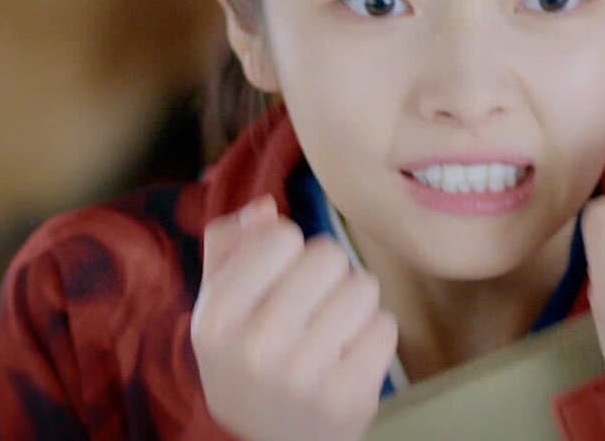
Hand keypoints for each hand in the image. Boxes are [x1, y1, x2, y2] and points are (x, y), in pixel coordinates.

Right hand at [191, 198, 397, 440]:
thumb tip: (265, 207)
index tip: (279, 279)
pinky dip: (372, 334)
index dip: (288, 250)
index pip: (282, 236)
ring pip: (364, 286)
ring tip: (331, 328)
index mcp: (218, 316)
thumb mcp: (218, 305)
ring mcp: (305, 375)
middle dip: (327, 273)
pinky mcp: (349, 397)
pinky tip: (348, 354)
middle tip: (311, 304)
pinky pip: (385, 326)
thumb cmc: (243, 358)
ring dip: (354, 301)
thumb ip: (230, 246)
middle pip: (330, 255)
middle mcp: (257, 345)